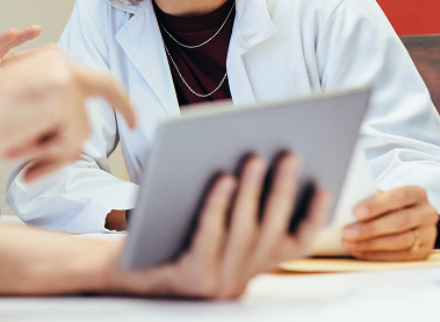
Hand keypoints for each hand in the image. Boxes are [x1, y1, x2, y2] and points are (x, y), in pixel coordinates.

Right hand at [0, 45, 135, 180]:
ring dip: (52, 151)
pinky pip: (70, 143)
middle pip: (105, 88)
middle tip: (137, 124)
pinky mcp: (65, 97)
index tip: (130, 114)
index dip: (116, 96)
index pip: (90, 77)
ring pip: (80, 131)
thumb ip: (49, 122)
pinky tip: (23, 143)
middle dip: (122, 107)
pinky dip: (47, 156)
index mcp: (46, 63)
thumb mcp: (21, 117)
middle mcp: (59, 63)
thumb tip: (70, 148)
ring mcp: (64, 78)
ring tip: (19, 145)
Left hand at [111, 155, 330, 299]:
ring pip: (244, 232)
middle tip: (290, 154)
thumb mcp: (201, 226)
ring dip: (254, 191)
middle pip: (271, 233)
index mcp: (247, 270)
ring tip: (255, 157)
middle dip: (284, 190)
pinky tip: (223, 177)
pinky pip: (210, 234)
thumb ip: (231, 210)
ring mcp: (216, 284)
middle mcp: (238, 282)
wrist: (115, 270)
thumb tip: (257, 160)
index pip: (293, 247)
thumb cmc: (159, 237)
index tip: (324, 185)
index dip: (312, 217)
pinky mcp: (190, 279)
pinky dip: (219, 204)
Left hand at [341, 186, 437, 260]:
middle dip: (370, 228)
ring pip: (400, 241)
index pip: (398, 197)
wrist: (411, 218)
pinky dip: (377, 255)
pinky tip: (360, 252)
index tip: (355, 212)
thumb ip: (370, 200)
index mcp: (416, 194)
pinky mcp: (424, 252)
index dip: (376, 205)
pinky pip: (400, 257)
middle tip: (347, 232)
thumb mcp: (384, 196)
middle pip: (399, 221)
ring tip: (349, 243)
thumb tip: (344, 208)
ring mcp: (428, 234)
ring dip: (371, 244)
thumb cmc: (389, 204)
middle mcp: (426, 213)